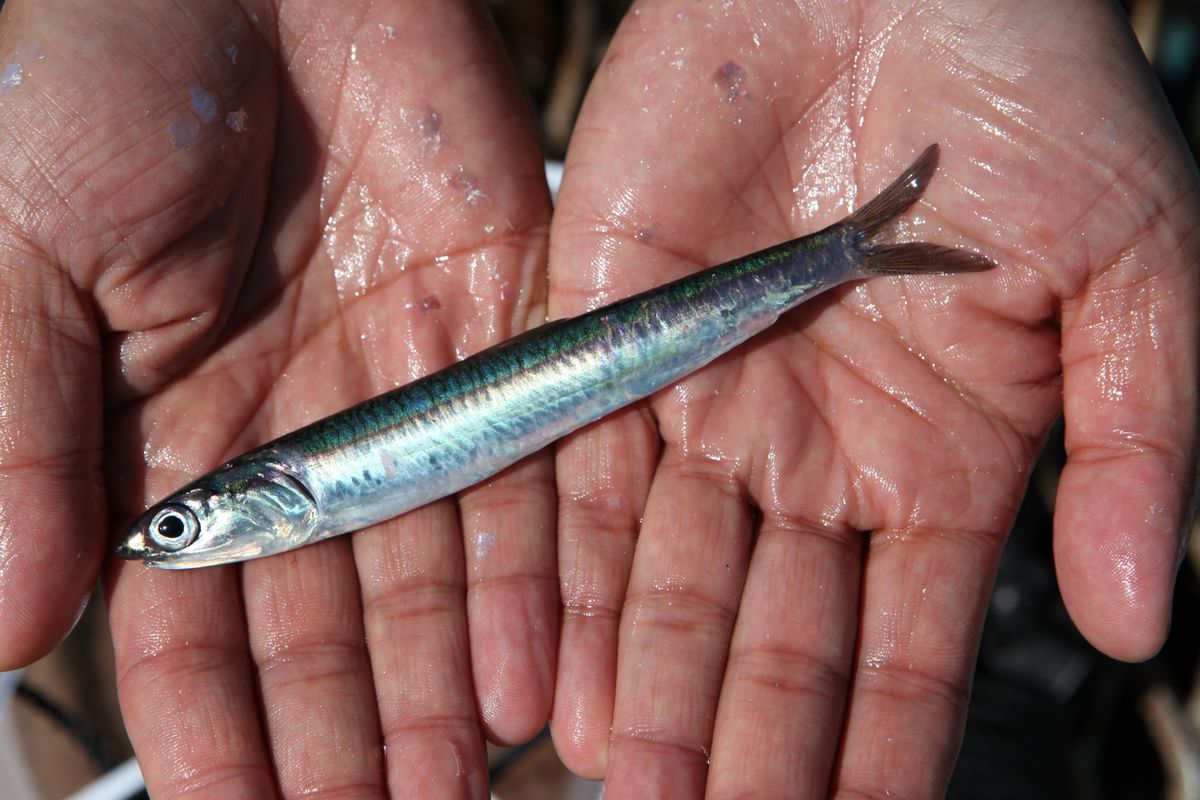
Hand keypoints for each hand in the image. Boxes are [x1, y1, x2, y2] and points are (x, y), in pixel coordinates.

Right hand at [0, 1, 557, 795]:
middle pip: (333, 618)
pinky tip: (535, 675)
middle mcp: (297, 424)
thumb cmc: (93, 69)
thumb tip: (10, 625)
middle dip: (351, 736)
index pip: (192, 622)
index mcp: (163, 425)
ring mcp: (406, 379)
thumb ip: (13, 439)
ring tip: (466, 789)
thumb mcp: (19, 257)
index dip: (217, 730)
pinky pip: (528, 464)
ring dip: (446, 685)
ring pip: (437, 565)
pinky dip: (532, 570)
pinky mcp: (505, 318)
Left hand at [548, 1, 1197, 795]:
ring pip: (662, 582)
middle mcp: (809, 451)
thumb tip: (1142, 621)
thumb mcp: (1135, 275)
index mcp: (935, 458)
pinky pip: (576, 478)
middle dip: (738, 746)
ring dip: (645, 692)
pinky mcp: (611, 334)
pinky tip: (555, 680)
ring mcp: (706, 399)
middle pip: (767, 636)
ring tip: (623, 792)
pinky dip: (566, 582)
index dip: (880, 748)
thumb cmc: (1040, 98)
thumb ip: (1137, 451)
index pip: (902, 645)